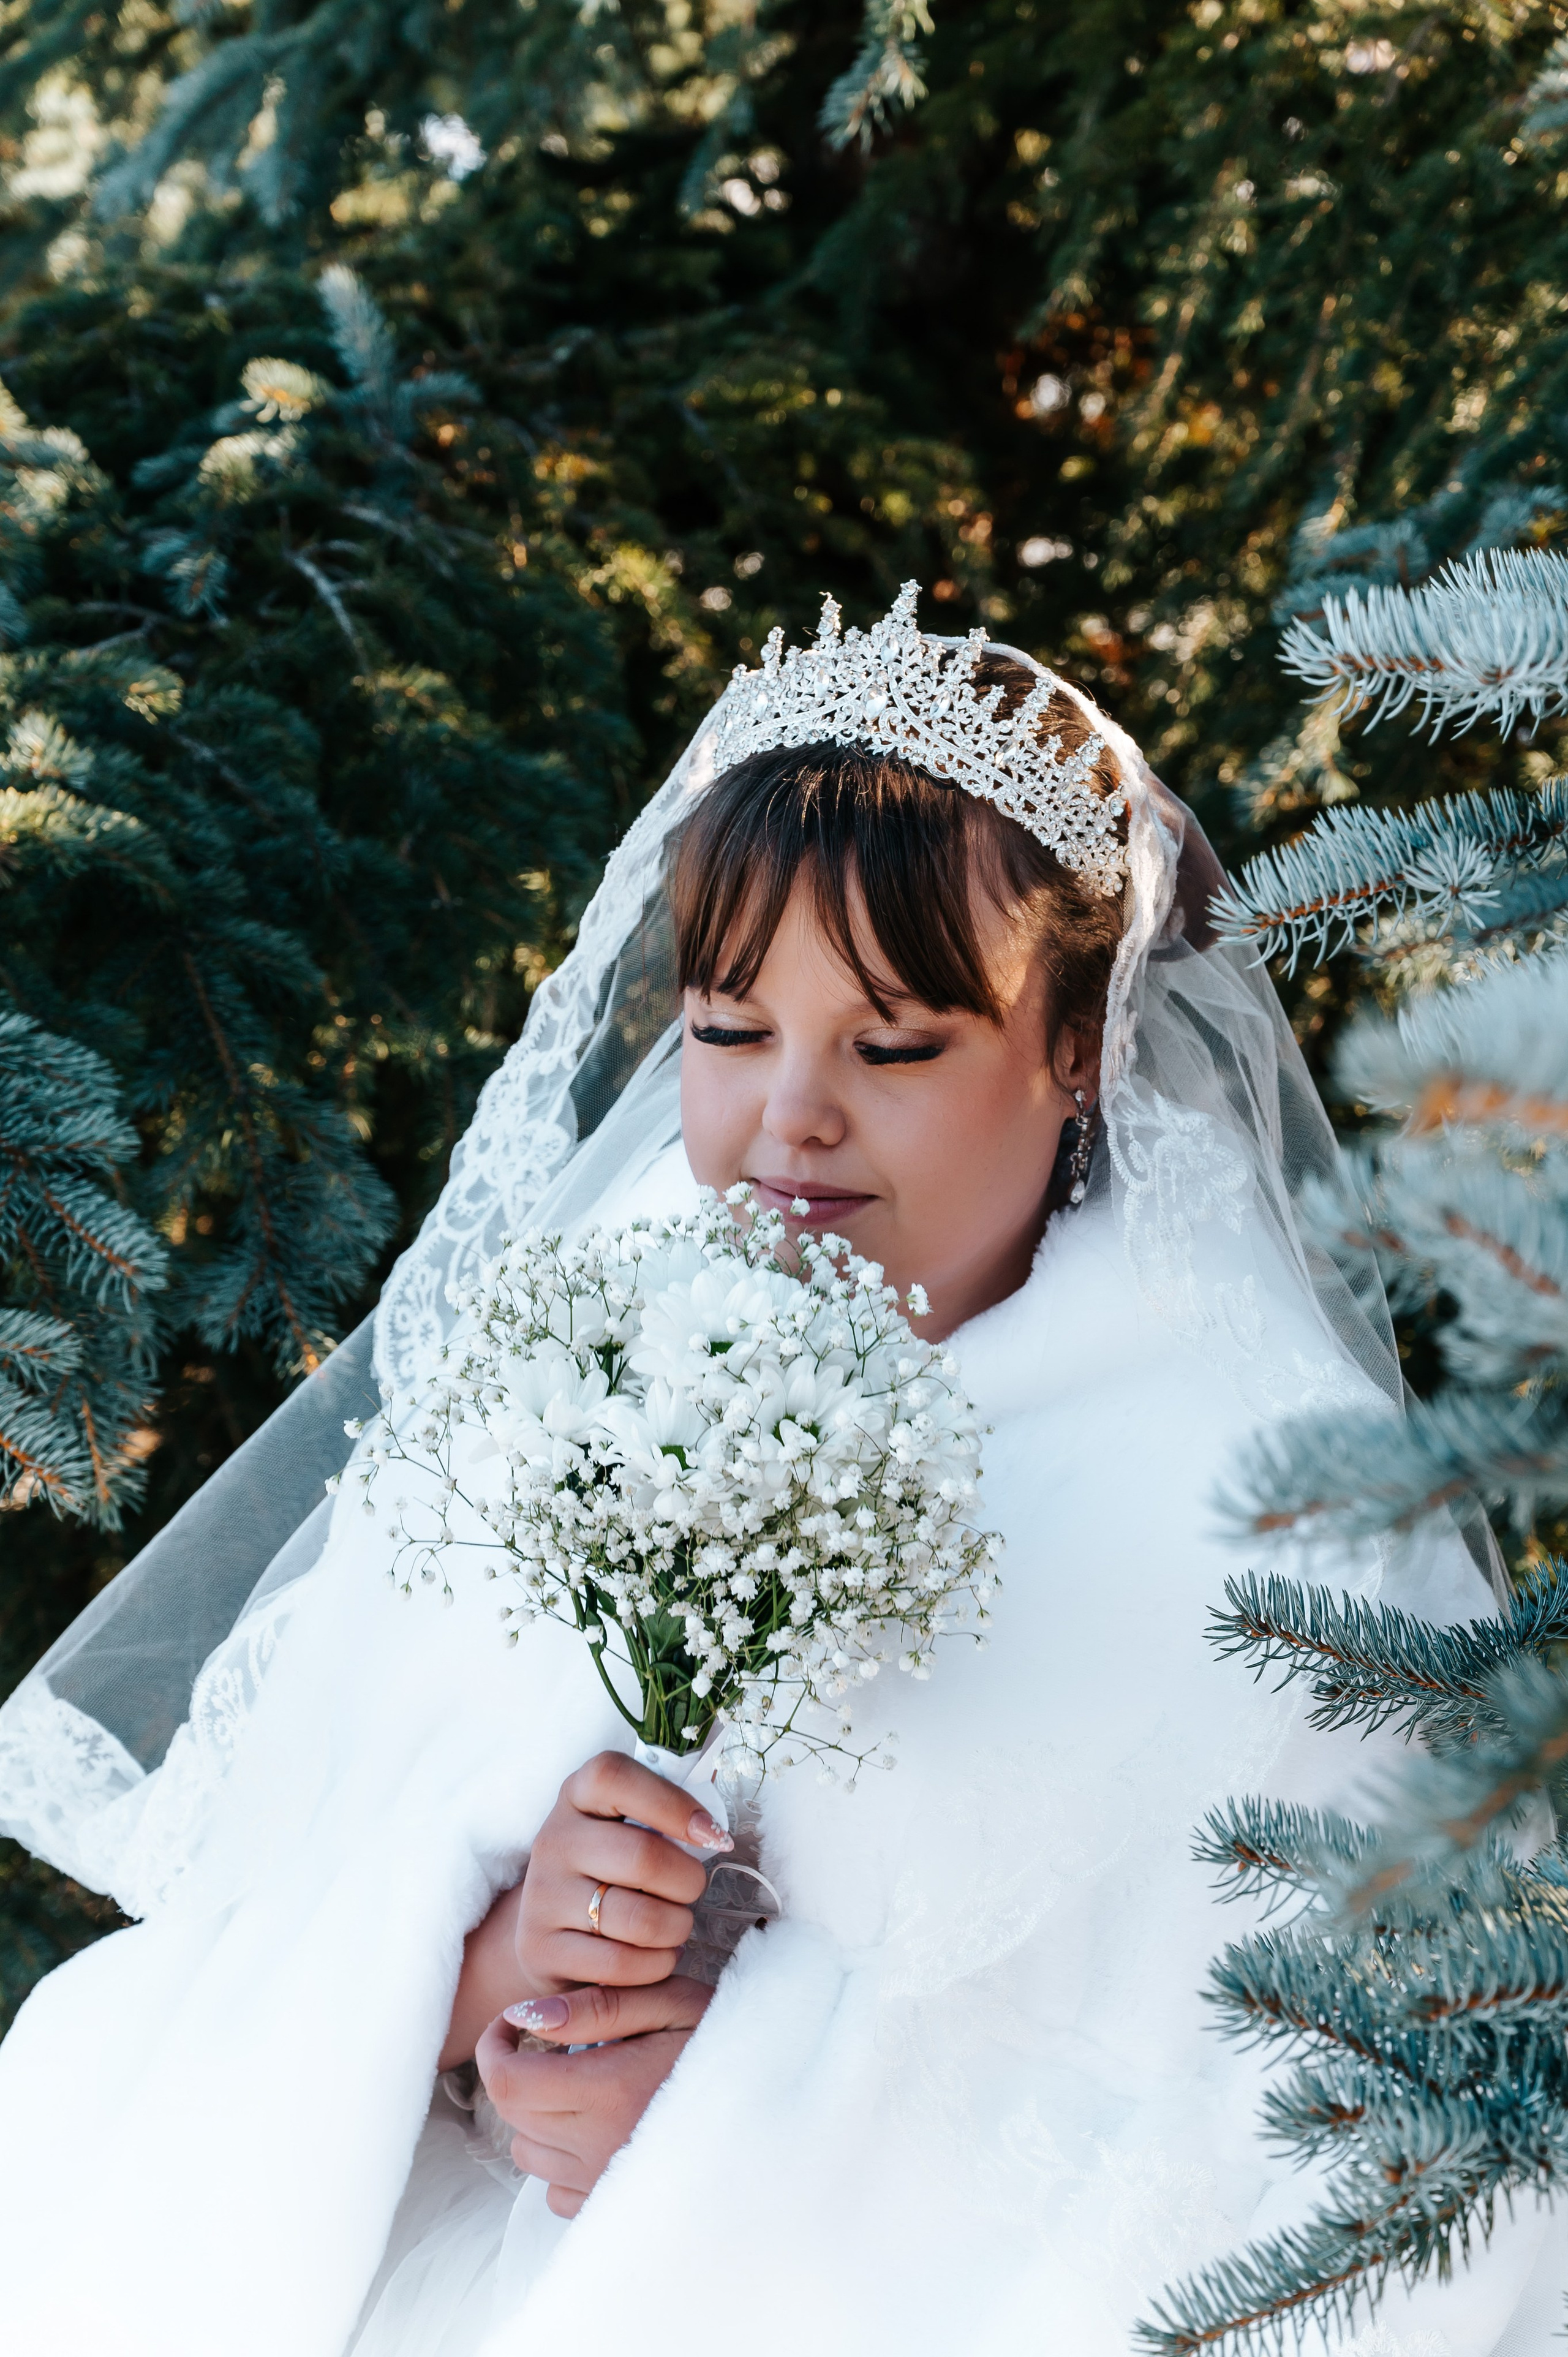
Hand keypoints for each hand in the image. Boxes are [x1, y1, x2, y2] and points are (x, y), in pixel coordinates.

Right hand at [439, 1750, 730, 2067]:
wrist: (551, 1933)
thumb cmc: (612, 1870)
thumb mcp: (629, 1827)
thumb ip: (667, 1814)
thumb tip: (713, 1832)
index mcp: (577, 1795)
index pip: (614, 1776)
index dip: (672, 1803)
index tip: (712, 1835)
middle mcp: (554, 1840)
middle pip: (642, 1856)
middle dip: (688, 1881)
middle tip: (692, 1889)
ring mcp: (543, 1896)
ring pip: (638, 1919)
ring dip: (676, 1928)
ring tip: (674, 1925)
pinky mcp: (541, 1950)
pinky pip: (621, 1964)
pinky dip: (655, 1965)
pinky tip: (656, 1956)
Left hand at [476, 1976, 712, 2215]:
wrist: (777, 2100)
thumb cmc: (724, 2040)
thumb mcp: (670, 2003)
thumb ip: (597, 2006)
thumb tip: (527, 2018)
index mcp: (608, 2092)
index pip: (509, 2082)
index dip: (493, 2047)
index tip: (511, 2023)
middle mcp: (598, 2148)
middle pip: (512, 2115)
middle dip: (516, 2071)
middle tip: (550, 2042)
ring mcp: (604, 2185)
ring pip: (528, 2151)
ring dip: (538, 2113)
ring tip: (583, 2082)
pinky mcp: (613, 2208)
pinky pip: (555, 2188)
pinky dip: (562, 2156)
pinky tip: (599, 2124)